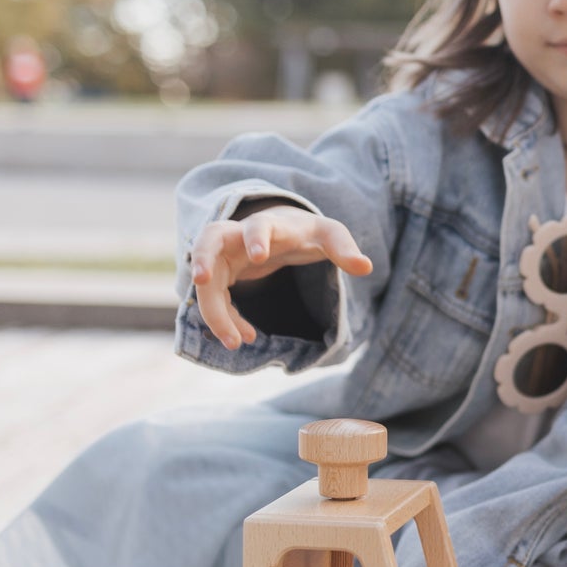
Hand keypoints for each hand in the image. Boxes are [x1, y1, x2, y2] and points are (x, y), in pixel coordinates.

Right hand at [189, 205, 372, 350]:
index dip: (255, 237)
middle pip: (208, 238)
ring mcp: (224, 256)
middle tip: (200, 280)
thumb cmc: (307, 232)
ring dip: (213, 309)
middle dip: (201, 257)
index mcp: (269, 224)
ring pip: (206, 279)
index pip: (257, 225)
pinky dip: (225, 318)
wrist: (284, 231)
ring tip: (235, 342)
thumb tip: (367, 267)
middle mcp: (238, 237)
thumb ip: (344, 249)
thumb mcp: (330, 235)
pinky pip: (214, 298)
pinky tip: (245, 337)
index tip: (258, 256)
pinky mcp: (220, 275)